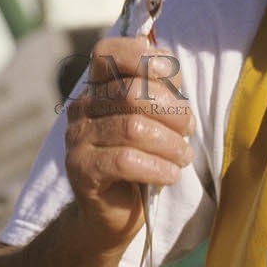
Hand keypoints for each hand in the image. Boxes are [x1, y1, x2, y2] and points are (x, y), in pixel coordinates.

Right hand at [65, 35, 194, 247]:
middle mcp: (82, 108)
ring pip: (133, 128)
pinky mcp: (82, 170)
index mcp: (97, 89)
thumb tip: (169, 66)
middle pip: (131, 92)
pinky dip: (158, 168)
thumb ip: (160, 90)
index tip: (174, 82)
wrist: (114, 214)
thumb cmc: (141, 163)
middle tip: (188, 131)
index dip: (142, 57)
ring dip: (170, 144)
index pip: (108, 52)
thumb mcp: (155, 121)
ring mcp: (78, 139)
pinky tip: (170, 176)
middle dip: (172, 111)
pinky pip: (126, 161)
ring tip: (183, 157)